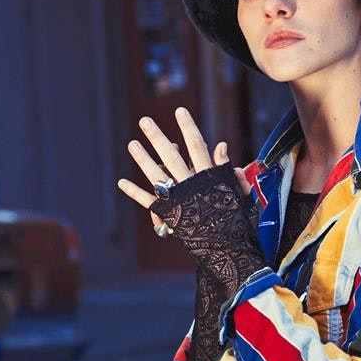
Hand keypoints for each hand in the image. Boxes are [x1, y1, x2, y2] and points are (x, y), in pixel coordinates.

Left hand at [117, 107, 249, 231]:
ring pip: (157, 175)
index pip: (197, 146)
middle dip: (157, 137)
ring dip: (143, 159)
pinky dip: (135, 192)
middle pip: (171, 156)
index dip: (188, 127)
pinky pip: (149, 201)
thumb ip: (229, 169)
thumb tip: (220, 146)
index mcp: (209, 177)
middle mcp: (191, 185)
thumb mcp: (239, 192)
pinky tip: (121, 182)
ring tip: (131, 143)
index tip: (180, 110)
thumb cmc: (236, 221)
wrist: (227, 250)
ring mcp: (177, 199)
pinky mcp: (168, 214)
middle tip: (144, 121)